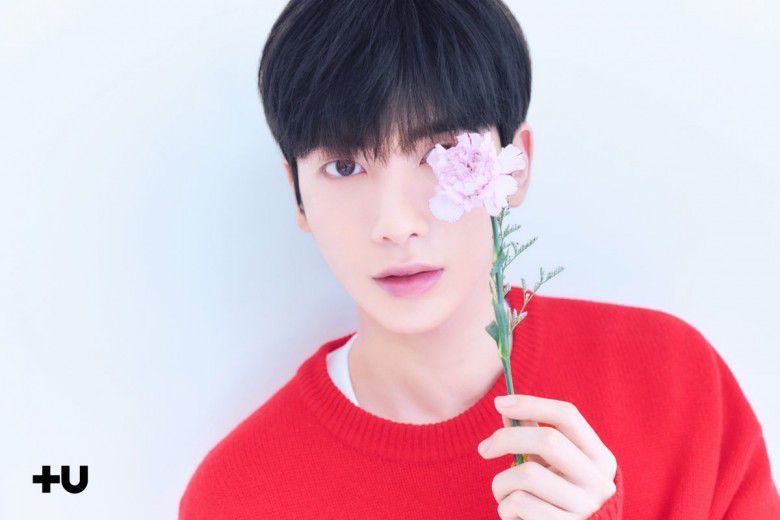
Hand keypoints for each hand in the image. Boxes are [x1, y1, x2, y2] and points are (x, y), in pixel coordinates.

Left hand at [477, 394, 617, 518]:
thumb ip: (532, 433)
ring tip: (505, 493)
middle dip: (506, 438)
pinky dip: (505, 507)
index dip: (530, 404)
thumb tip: (505, 407)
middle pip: (548, 440)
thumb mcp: (549, 464)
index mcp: (600, 457)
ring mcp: (584, 506)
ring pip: (526, 474)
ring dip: (502, 482)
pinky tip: (514, 515)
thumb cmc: (552, 496)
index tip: (498, 403)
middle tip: (484, 448)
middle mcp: (599, 481)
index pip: (567, 415)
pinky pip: (518, 503)